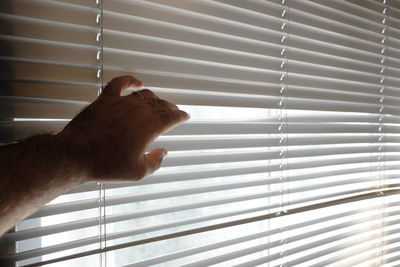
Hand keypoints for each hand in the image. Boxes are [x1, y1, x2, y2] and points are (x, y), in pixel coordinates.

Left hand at [57, 75, 188, 180]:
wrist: (76, 155)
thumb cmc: (106, 164)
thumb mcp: (137, 172)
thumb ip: (155, 162)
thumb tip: (163, 152)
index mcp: (149, 126)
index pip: (172, 117)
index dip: (181, 116)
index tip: (185, 116)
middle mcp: (138, 110)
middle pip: (160, 104)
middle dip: (170, 108)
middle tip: (174, 111)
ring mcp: (121, 102)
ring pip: (144, 94)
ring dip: (155, 98)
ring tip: (158, 102)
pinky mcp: (106, 99)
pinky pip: (120, 83)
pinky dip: (131, 80)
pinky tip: (137, 82)